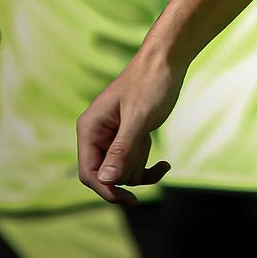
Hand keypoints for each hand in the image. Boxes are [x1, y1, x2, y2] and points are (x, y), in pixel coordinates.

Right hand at [77, 50, 182, 203]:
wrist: (168, 59)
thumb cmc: (151, 83)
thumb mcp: (138, 119)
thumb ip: (121, 150)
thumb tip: (105, 180)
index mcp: (90, 129)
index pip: (88, 172)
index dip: (105, 188)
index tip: (128, 198)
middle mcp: (97, 134)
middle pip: (105, 175)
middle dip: (128, 177)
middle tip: (152, 171)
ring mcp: (114, 136)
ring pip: (121, 171)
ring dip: (140, 171)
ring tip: (161, 162)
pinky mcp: (130, 135)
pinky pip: (133, 162)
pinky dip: (148, 167)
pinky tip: (165, 165)